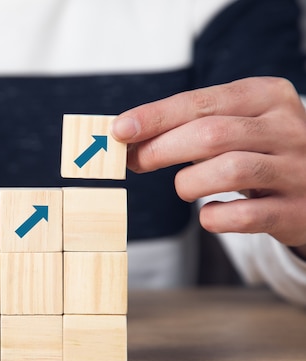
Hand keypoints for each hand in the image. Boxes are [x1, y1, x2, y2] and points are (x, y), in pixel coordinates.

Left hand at [111, 77, 305, 257]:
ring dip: (189, 182)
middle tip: (136, 162)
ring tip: (183, 187)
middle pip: (211, 134)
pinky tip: (209, 213)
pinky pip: (245, 216)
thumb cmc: (258, 150)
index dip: (155, 117)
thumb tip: (126, 136)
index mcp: (267, 96)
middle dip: (161, 149)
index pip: (201, 102)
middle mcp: (287, 128)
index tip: (119, 129)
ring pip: (229, 170)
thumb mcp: (234, 125)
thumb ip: (187, 126)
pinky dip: (215, 217)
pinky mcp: (296, 210)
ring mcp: (296, 170)